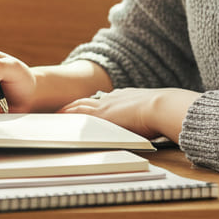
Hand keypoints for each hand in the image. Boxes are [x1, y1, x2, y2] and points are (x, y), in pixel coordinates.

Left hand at [60, 87, 200, 142]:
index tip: (84, 107)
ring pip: (79, 107)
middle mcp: (112, 99)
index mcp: (125, 97)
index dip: (91, 104)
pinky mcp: (101, 116)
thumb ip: (146, 115)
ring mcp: (105, 106)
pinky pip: (77, 114)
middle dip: (73, 106)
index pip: (103, 101)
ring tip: (55, 115)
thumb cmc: (163, 111)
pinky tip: (59, 120)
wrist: (161, 106)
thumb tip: (154, 121)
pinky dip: (67, 116)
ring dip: (66, 111)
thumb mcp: (153, 110)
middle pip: (87, 102)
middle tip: (61, 111)